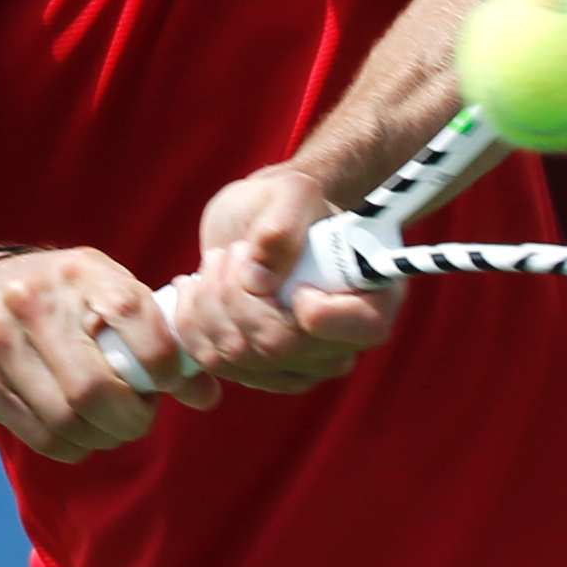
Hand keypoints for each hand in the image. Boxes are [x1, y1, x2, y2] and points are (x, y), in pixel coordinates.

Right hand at [0, 247, 219, 463]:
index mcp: (78, 271)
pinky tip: (81, 432)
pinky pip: (41, 437)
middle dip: (132, 418)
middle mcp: (32, 301)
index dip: (162, 360)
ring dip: (103, 436)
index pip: (132, 314)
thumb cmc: (61, 298)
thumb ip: (158, 336)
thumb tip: (207, 396)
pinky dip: (74, 446)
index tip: (169, 380)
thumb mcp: (107, 293)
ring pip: (68, 421)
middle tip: (140, 417)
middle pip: (95, 388)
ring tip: (111, 425)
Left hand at [170, 166, 404, 393]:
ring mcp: (300, 367)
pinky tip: (195, 289)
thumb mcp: (291, 192)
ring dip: (209, 301)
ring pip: (237, 356)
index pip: (361, 329)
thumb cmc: (286, 203)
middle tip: (232, 252)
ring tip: (216, 261)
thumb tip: (258, 281)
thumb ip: (282, 227)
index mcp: (375, 298)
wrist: (259, 222)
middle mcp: (342, 345)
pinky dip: (191, 322)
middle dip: (237, 294)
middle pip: (279, 346)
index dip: (318, 311)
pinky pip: (213, 364)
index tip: (290, 278)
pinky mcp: (258, 374)